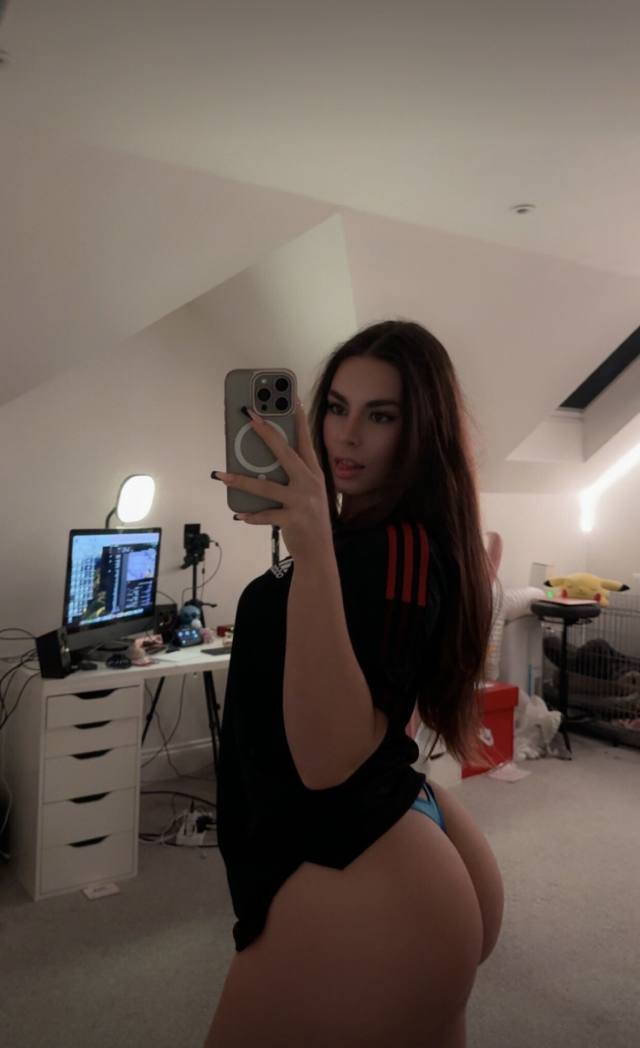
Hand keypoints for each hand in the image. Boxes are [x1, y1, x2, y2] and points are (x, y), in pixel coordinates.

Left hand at [213, 399, 333, 560]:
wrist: (319, 552)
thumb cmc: (309, 518)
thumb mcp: (308, 492)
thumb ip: (293, 475)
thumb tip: (261, 462)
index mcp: (314, 473)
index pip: (306, 440)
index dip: (298, 418)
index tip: (291, 399)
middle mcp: (310, 483)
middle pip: (285, 453)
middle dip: (266, 433)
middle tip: (250, 417)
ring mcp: (302, 501)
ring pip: (267, 486)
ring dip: (241, 480)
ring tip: (222, 475)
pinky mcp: (293, 519)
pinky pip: (266, 515)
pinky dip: (251, 516)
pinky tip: (239, 515)